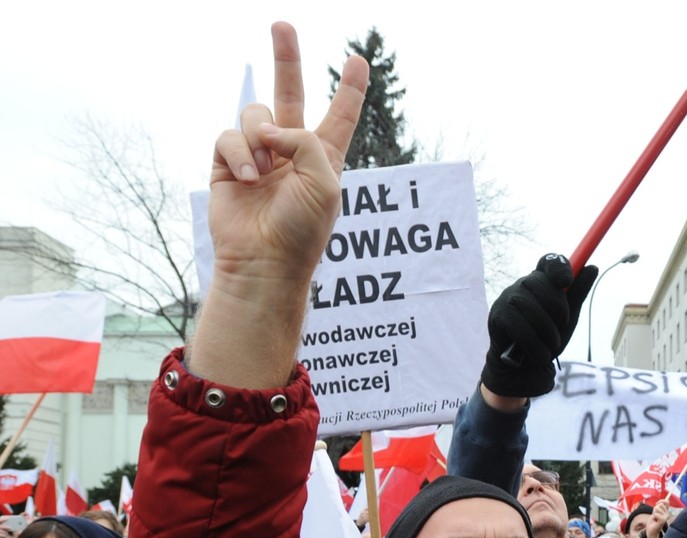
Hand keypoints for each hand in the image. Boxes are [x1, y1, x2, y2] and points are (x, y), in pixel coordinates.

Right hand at [189, 22, 368, 387]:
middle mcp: (291, 152)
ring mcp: (258, 156)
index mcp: (324, 158)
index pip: (340, 116)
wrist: (264, 262)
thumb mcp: (325, 181)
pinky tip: (247, 177)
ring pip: (255, 115)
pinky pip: (229, 136)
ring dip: (259, 137)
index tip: (359, 61)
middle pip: (290, 94)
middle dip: (287, 58)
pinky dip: (238, 153)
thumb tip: (269, 129)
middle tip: (282, 24)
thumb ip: (306, 140)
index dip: (349, 90)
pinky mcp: (227, 165)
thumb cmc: (303, 230)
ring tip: (263, 171)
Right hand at [481, 255, 598, 398]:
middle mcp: (523, 285)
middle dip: (558, 309)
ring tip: (550, 346)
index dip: (558, 267)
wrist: (525, 371)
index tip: (567, 281)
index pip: (549, 262)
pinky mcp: (497, 316)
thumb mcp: (567, 318)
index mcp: (541, 282)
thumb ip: (577, 294)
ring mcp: (507, 299)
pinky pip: (519, 325)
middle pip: (541, 283)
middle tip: (561, 327)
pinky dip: (534, 345)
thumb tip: (592, 268)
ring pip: (531, 307)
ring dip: (548, 333)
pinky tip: (538, 355)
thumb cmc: (546, 340)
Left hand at [645, 499, 671, 537]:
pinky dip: (653, 517)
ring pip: (657, 508)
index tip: (656, 504)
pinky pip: (656, 514)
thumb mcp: (655, 512)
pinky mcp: (663, 520)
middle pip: (660, 505)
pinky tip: (655, 522)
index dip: (661, 501)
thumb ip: (659, 507)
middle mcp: (668, 514)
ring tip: (655, 519)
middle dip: (655, 509)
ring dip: (654, 513)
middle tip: (655, 517)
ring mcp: (666, 517)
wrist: (651, 532)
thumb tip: (664, 500)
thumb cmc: (653, 522)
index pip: (666, 502)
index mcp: (666, 512)